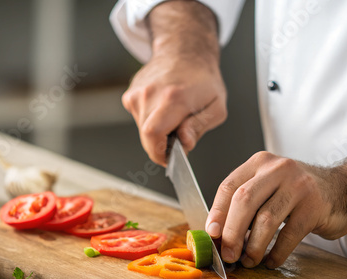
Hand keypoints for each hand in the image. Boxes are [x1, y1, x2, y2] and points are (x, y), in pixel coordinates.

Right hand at [121, 0, 226, 165]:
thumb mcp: (216, 107)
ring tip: (174, 117)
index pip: (153, 135)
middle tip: (179, 135)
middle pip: (147, 137)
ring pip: (142, 130)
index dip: (159, 153)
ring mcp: (137, 93)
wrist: (185, 52)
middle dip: (162, 145)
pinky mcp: (130, 94)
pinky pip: (139, 119)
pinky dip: (151, 121)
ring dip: (158, 132)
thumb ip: (199, 128)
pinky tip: (163, 109)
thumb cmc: (203, 80)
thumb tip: (184, 143)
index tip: (170, 159)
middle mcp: (150, 94)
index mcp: (173, 98)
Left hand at [205, 151, 346, 268]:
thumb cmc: (297, 193)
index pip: (229, 187)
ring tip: (248, 261)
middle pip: (244, 201)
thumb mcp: (268, 188)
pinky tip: (271, 261)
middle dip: (232, 233)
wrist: (344, 189)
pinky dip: (277, 253)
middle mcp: (277, 169)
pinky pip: (289, 235)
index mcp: (259, 163)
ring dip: (253, 246)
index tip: (211, 235)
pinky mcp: (315, 205)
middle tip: (227, 254)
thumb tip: (218, 235)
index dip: (217, 213)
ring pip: (265, 219)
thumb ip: (245, 205)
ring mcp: (298, 185)